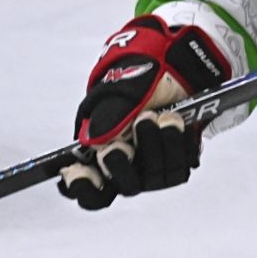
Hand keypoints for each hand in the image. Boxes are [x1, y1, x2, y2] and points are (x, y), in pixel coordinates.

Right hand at [58, 16, 229, 209]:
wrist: (174, 70)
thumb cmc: (137, 82)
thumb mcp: (117, 94)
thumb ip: (107, 120)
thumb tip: (96, 144)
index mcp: (99, 151)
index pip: (85, 185)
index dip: (80, 186)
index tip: (77, 172)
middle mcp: (125, 167)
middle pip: (123, 186)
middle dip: (122, 163)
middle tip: (125, 140)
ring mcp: (151, 169)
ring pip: (153, 179)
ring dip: (156, 145)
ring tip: (161, 116)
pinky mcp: (177, 164)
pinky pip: (179, 169)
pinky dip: (179, 143)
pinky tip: (176, 121)